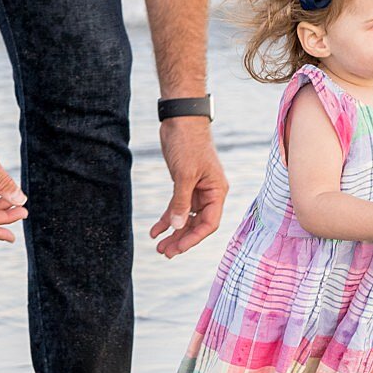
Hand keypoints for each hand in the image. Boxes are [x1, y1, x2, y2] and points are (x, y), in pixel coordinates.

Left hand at [151, 118, 227, 258]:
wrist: (181, 119)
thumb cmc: (189, 143)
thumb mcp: (184, 174)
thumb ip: (181, 201)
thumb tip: (178, 225)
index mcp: (217, 192)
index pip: (209, 223)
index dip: (194, 238)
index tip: (177, 248)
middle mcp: (209, 194)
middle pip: (197, 224)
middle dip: (181, 239)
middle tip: (165, 252)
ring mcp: (196, 190)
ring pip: (186, 218)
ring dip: (173, 232)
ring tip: (159, 246)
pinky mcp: (184, 184)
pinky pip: (176, 207)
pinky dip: (166, 218)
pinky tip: (155, 230)